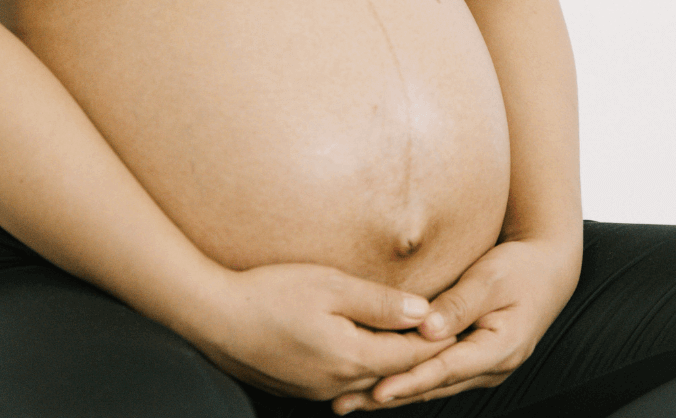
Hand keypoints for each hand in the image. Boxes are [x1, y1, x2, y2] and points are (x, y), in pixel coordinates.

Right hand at [194, 261, 455, 402]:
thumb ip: (379, 301)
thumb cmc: (270, 294)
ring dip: (391, 359)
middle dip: (419, 352)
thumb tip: (424, 311)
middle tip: (447, 329)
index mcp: (351, 357)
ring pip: (371, 377)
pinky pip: (346, 380)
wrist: (215, 319)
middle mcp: (340, 383)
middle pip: (394, 371)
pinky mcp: (304, 388)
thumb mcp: (329, 285)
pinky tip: (365, 343)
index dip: (438, 337)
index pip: (411, 354)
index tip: (460, 321)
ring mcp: (321, 390)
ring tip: (411, 335)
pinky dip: (364, 364)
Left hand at [331, 236, 581, 411]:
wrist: (547, 270)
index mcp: (499, 349)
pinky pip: (436, 375)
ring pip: (432, 386)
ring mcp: (482, 368)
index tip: (377, 390)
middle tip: (345, 403)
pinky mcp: (472, 360)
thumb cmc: (519, 269)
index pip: (446, 370)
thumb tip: (425, 328)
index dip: (411, 380)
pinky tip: (378, 384)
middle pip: (433, 387)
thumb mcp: (491, 279)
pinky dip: (407, 381)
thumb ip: (459, 304)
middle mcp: (490, 368)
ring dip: (394, 395)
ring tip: (351, 401)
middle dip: (390, 397)